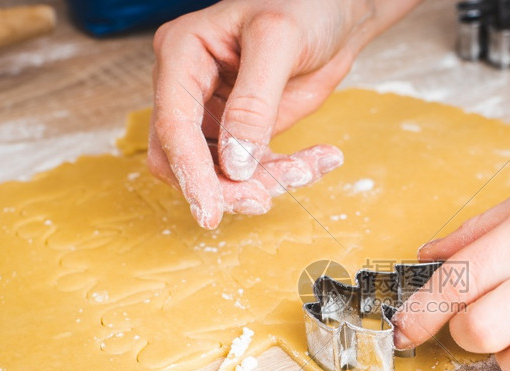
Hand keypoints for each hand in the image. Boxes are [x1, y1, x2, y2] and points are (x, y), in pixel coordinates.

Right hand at [148, 0, 400, 227]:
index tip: (210, 211)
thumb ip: (254, 103)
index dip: (190, 173)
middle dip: (227, 186)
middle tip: (267, 196)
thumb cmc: (304, 6)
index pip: (173, 125)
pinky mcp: (245, 133)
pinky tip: (321, 160)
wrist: (336, 11)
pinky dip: (287, 173)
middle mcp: (191, 89)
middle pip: (186, 160)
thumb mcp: (279, 42)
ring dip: (266, 181)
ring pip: (223, 174)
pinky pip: (255, 171)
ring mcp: (216, 114)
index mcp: (183, 55)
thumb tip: (234, 164)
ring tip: (310, 167)